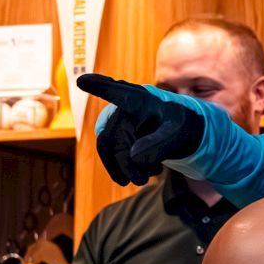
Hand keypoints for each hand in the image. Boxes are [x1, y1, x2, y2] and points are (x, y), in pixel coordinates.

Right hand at [78, 75, 204, 186]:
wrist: (179, 131)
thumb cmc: (180, 125)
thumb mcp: (178, 134)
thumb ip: (159, 145)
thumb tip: (133, 157)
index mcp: (141, 99)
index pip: (120, 93)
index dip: (101, 87)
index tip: (82, 80)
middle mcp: (123, 108)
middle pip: (113, 139)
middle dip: (124, 164)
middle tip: (140, 182)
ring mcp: (117, 121)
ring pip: (109, 149)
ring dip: (124, 168)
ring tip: (144, 178)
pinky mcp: (115, 134)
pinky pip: (111, 154)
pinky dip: (123, 168)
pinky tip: (142, 173)